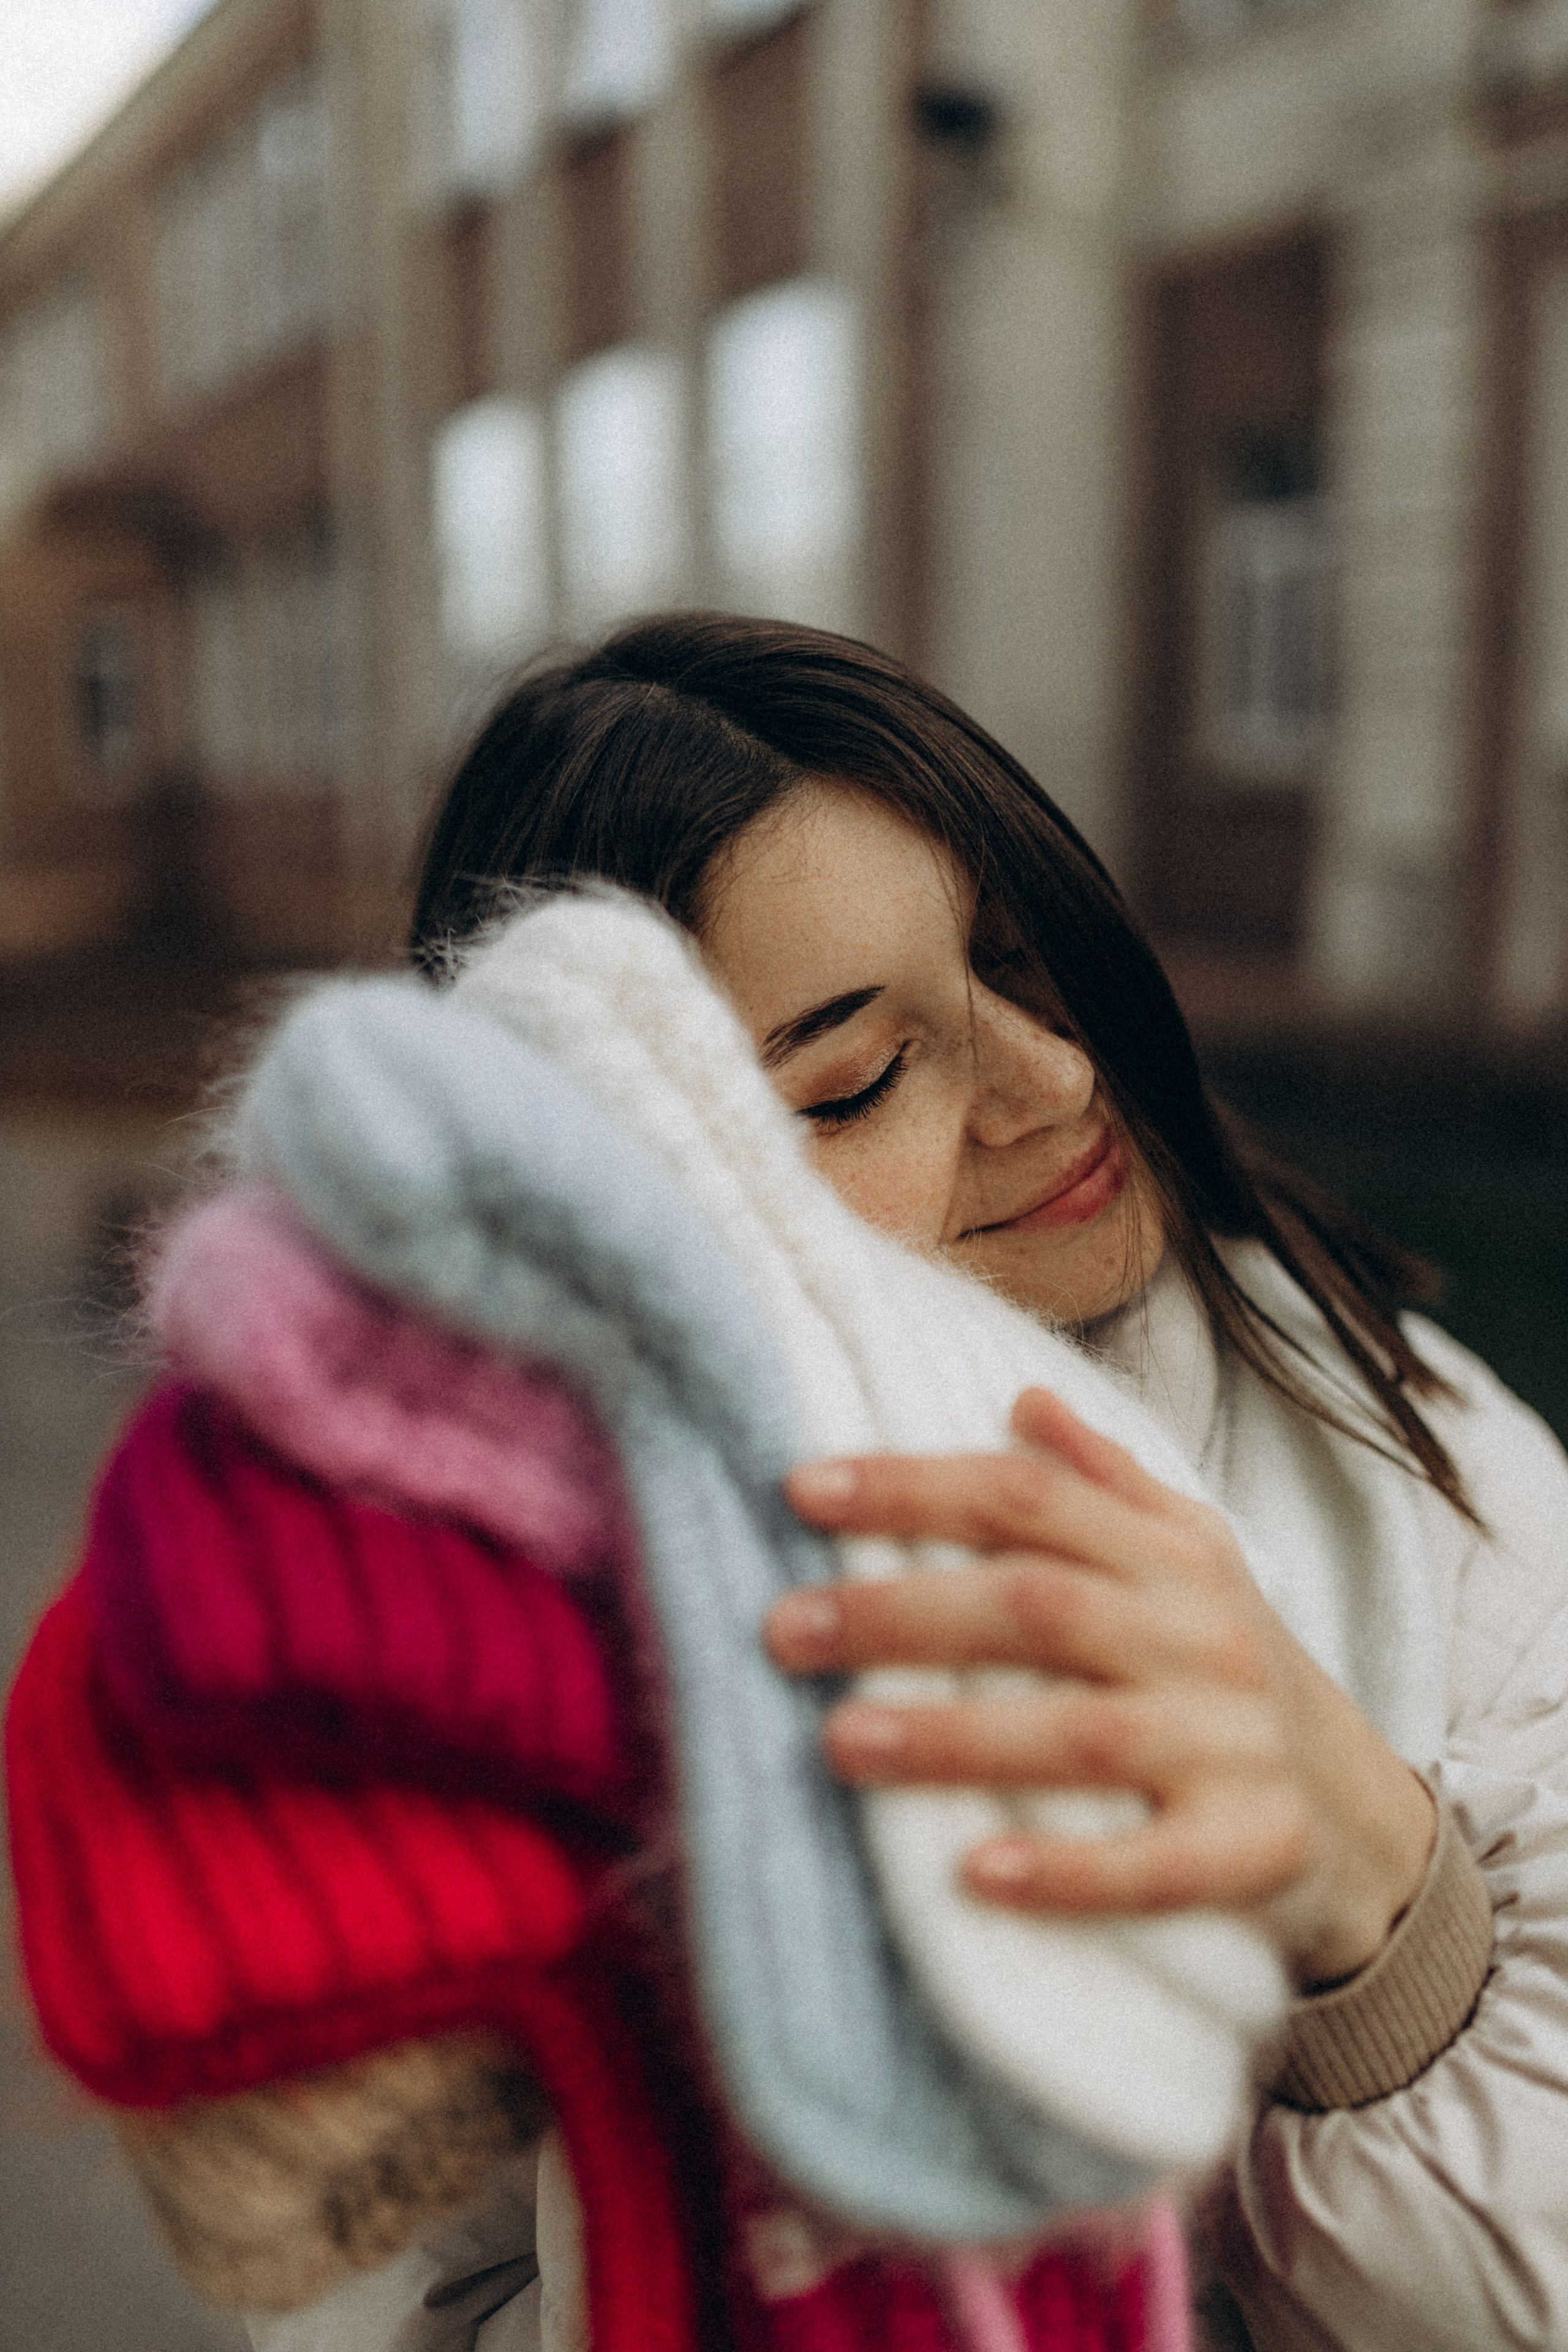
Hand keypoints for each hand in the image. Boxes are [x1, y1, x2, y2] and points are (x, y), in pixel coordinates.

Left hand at [766, 1387, 1435, 1989]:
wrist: (1365, 1820)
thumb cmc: (1228, 1672)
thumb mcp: (1192, 1560)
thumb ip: (1104, 1484)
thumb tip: (1021, 1399)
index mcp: (1173, 1556)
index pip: (1027, 1498)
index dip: (912, 1487)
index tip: (799, 1490)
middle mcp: (1203, 1637)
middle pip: (1038, 1606)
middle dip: (902, 1611)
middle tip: (785, 1629)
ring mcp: (1232, 1747)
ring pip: (1081, 1732)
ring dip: (953, 1735)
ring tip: (838, 1739)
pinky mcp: (1252, 1851)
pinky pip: (1156, 1867)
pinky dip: (1066, 1873)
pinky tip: (971, 1874)